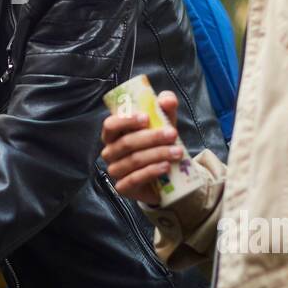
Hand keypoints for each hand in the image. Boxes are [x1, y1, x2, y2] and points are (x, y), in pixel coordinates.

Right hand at [100, 90, 183, 205]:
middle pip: (126, 143)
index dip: (126, 120)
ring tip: (177, 152)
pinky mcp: (123, 187)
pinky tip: (166, 166)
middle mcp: (110, 152)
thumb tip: (167, 100)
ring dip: (157, 154)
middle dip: (151, 137)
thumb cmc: (157, 144)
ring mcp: (115, 170)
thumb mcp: (163, 124)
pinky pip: (135, 179)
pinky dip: (151, 171)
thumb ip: (164, 109)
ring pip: (133, 160)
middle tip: (172, 134)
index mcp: (113, 134)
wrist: (163, 175)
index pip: (110, 125)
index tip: (147, 117)